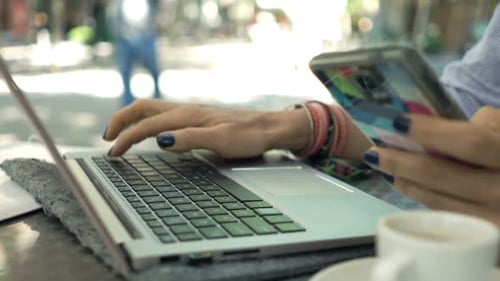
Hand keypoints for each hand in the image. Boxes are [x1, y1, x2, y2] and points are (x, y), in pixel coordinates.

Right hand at [103, 99, 310, 157]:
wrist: (269, 127)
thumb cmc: (249, 135)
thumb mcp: (222, 141)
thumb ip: (191, 139)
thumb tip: (161, 141)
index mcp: (188, 116)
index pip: (148, 125)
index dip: (127, 138)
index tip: (113, 153)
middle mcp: (185, 111)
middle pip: (143, 108)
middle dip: (121, 121)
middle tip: (107, 139)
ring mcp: (190, 113)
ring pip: (152, 110)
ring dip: (132, 120)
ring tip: (120, 135)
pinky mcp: (196, 118)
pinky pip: (162, 116)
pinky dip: (146, 122)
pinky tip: (149, 134)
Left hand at [363, 106, 499, 225]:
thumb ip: (486, 126)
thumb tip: (434, 131)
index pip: (469, 142)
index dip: (430, 131)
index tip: (396, 121)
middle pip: (442, 174)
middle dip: (401, 160)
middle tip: (375, 150)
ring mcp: (495, 219)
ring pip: (438, 198)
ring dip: (405, 180)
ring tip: (383, 165)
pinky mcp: (487, 239)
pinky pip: (446, 215)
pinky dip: (422, 197)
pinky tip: (407, 183)